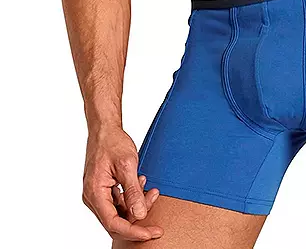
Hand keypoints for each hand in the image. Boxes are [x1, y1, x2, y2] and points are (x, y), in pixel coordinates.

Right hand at [82, 126, 163, 241]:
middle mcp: (93, 197)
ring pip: (119, 212)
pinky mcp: (103, 190)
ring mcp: (97, 194)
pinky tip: (142, 184)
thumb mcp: (127, 165)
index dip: (133, 231)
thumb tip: (139, 214)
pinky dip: (132, 197)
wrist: (105, 128)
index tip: (150, 233)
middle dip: (138, 219)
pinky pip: (118, 202)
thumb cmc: (112, 142)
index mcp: (95, 193)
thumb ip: (133, 191)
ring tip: (152, 192)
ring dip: (137, 205)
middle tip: (156, 217)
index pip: (113, 223)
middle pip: (116, 221)